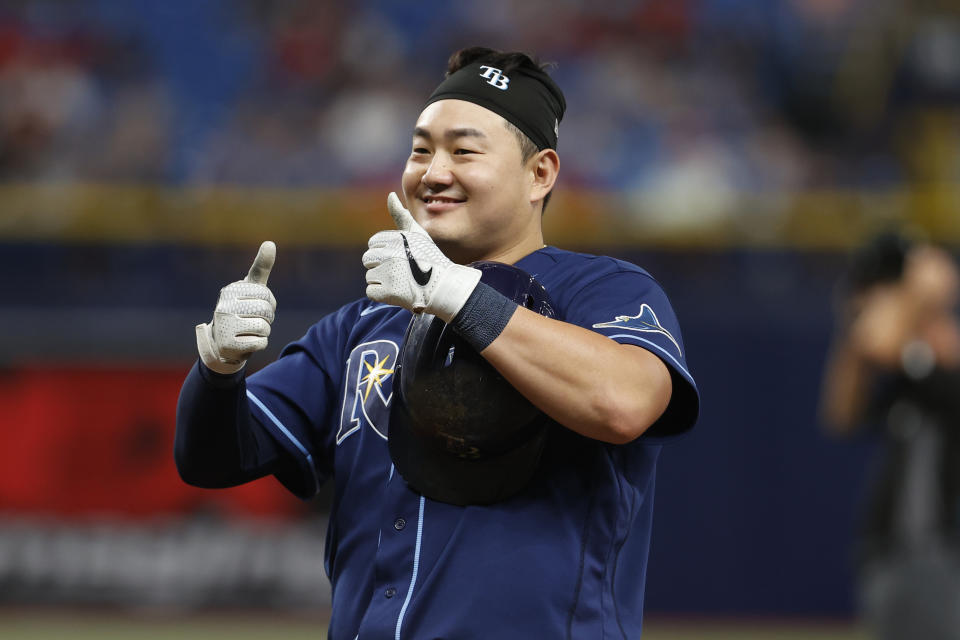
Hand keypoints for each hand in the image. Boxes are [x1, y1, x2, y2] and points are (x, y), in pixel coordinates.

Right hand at [196, 241, 276, 374]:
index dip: (267, 302)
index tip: (255, 304)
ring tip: (249, 331)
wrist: (223, 344)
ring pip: (264, 327)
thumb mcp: (250, 289)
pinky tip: (246, 342)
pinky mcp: (228, 344)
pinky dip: (260, 344)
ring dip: (264, 331)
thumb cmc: (242, 311)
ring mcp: (224, 325)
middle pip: (266, 310)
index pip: (265, 294)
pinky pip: (261, 342)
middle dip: (267, 318)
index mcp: (231, 290)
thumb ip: (261, 267)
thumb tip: (270, 242)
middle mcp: (224, 306)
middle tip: (253, 320)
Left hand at [363, 192, 480, 321]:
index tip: (400, 257)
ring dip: (382, 281)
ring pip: (370, 276)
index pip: (373, 243)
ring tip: (401, 281)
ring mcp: (386, 274)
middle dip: (380, 265)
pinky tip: (396, 292)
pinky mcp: (385, 293)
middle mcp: (388, 255)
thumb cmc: (430, 258)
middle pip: (368, 259)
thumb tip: (390, 195)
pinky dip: (381, 294)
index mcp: (393, 239)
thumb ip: (400, 215)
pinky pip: (371, 291)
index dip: (385, 251)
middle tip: (400, 270)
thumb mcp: (417, 233)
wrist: (443, 286)